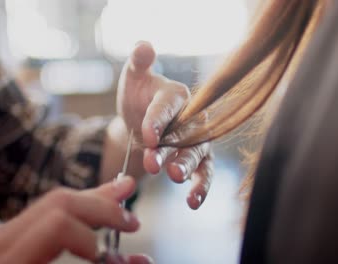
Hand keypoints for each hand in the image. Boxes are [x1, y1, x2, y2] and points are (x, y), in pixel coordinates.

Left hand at [0, 177, 152, 263]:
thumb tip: (142, 261)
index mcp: (11, 259)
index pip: (59, 224)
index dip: (93, 238)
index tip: (116, 255)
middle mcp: (3, 240)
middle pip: (60, 202)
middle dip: (103, 208)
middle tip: (132, 221)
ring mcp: (5, 235)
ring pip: (56, 200)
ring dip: (95, 203)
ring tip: (120, 202)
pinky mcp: (11, 236)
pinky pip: (50, 211)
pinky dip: (80, 210)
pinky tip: (97, 208)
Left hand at [117, 41, 213, 209]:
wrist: (141, 122)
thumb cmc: (138, 98)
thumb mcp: (133, 79)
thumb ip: (139, 62)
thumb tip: (143, 45)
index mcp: (177, 94)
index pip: (169, 106)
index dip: (158, 120)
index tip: (146, 134)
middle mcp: (194, 116)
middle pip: (184, 133)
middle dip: (170, 149)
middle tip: (153, 162)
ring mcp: (198, 139)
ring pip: (197, 153)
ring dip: (186, 166)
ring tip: (174, 177)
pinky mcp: (199, 158)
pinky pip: (204, 173)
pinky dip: (201, 187)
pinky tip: (192, 202)